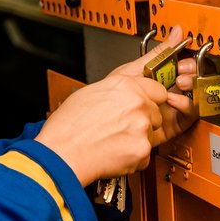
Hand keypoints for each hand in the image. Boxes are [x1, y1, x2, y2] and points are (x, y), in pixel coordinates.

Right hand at [34, 25, 196, 184]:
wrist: (62, 153)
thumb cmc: (69, 124)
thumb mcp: (92, 89)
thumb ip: (122, 81)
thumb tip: (144, 66)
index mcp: (124, 84)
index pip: (157, 87)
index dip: (147, 96)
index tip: (146, 99)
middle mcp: (137, 103)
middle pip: (157, 110)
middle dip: (144, 116)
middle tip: (119, 121)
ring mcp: (142, 126)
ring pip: (153, 131)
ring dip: (139, 135)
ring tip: (114, 136)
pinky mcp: (143, 150)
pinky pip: (146, 151)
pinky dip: (134, 154)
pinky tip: (115, 149)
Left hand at [112, 24, 197, 145]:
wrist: (105, 119)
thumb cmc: (115, 94)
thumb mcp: (136, 68)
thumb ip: (159, 53)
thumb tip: (176, 30)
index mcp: (161, 76)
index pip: (185, 66)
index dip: (188, 63)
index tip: (183, 61)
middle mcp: (169, 91)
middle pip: (193, 81)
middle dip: (191, 75)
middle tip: (181, 75)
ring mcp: (172, 107)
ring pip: (195, 97)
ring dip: (190, 90)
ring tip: (177, 87)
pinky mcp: (173, 124)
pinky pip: (189, 116)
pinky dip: (186, 107)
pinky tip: (174, 101)